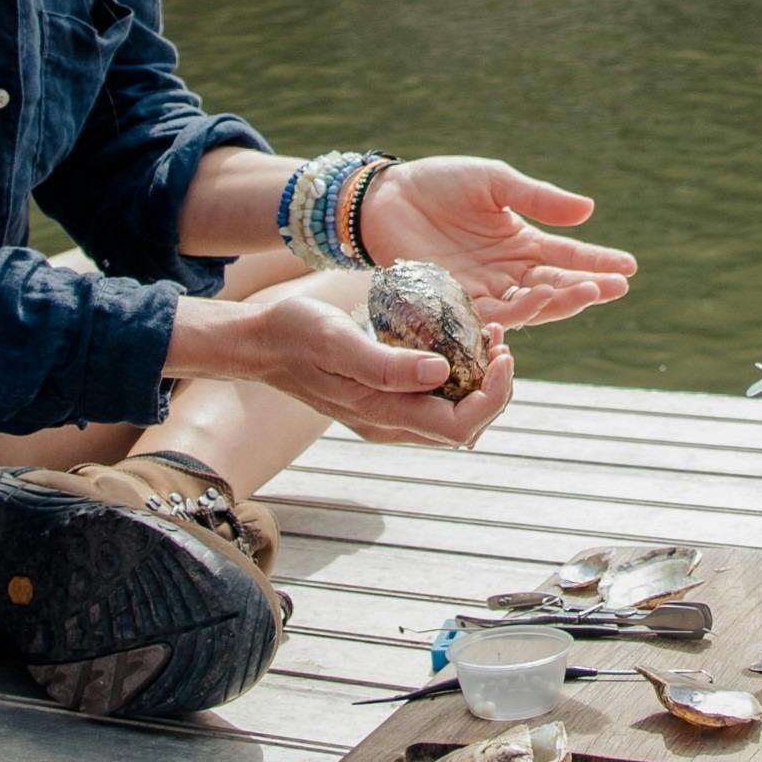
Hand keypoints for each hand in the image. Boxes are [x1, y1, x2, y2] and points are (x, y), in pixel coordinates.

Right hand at [219, 287, 520, 446]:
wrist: (260, 343)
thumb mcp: (339, 341)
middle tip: (499, 339)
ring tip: (487, 336)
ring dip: (479, 381)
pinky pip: (434, 399)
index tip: (502, 353)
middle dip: (494, 387)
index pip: (460, 427)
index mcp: (382, 416)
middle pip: (465, 426)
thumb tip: (442, 373)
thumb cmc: (295, 334)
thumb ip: (387, 364)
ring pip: (453, 415)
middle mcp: (389, 425)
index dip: (493, 396)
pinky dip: (458, 375)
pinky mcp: (382, 399)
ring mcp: (386, 415)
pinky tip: (460, 341)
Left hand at [357, 155, 636, 328]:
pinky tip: (534, 308)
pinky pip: (488, 315)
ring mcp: (482, 291)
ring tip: (583, 292)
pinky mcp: (454, 302)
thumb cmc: (441, 184)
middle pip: (554, 287)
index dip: (597, 263)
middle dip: (585, 288)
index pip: (566, 257)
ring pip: (528, 306)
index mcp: (521, 243)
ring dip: (556, 301)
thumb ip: (538, 199)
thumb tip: (588, 210)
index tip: (629, 267)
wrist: (387, 197)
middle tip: (614, 288)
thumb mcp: (495, 182)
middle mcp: (507, 273)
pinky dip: (512, 315)